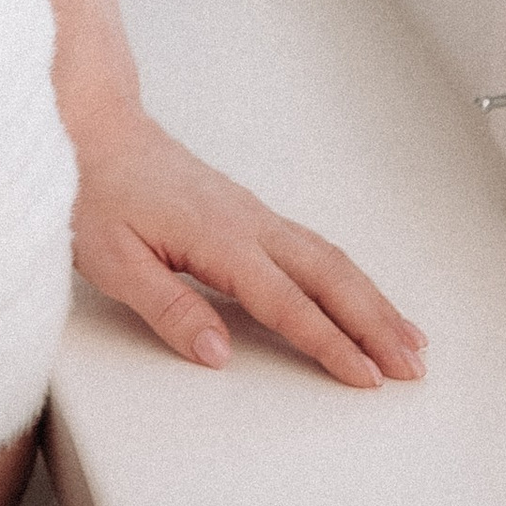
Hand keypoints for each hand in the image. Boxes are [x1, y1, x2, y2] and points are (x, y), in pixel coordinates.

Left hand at [70, 100, 425, 388]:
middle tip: (411, 367)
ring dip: (372, 301)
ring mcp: (252, 215)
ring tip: (407, 340)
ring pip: (329, 260)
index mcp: (220, 239)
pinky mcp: (248, 214)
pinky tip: (359, 297)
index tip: (366, 377)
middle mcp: (248, 223)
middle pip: (329, 278)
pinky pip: (313, 248)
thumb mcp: (113, 260)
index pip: (288, 303)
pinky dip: (349, 278)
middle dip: (376, 324)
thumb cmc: (95, 189)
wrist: (94, 128)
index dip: (330, 344)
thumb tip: (217, 353)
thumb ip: (168, 308)